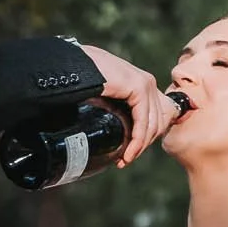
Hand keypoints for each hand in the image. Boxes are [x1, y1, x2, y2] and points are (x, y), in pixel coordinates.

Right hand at [79, 45, 180, 165]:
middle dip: (141, 146)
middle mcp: (147, 83)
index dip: (143, 141)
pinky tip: (128, 152)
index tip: (127, 156)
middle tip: (124, 160)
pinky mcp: (139, 86)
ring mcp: (145, 83)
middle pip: (156, 124)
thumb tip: (119, 133)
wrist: (71, 66)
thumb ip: (117, 109)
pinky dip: (137, 140)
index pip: (154, 119)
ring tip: (124, 160)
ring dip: (139, 147)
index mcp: (141, 84)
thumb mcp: (106, 98)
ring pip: (152, 125)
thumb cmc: (82, 81)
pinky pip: (143, 121)